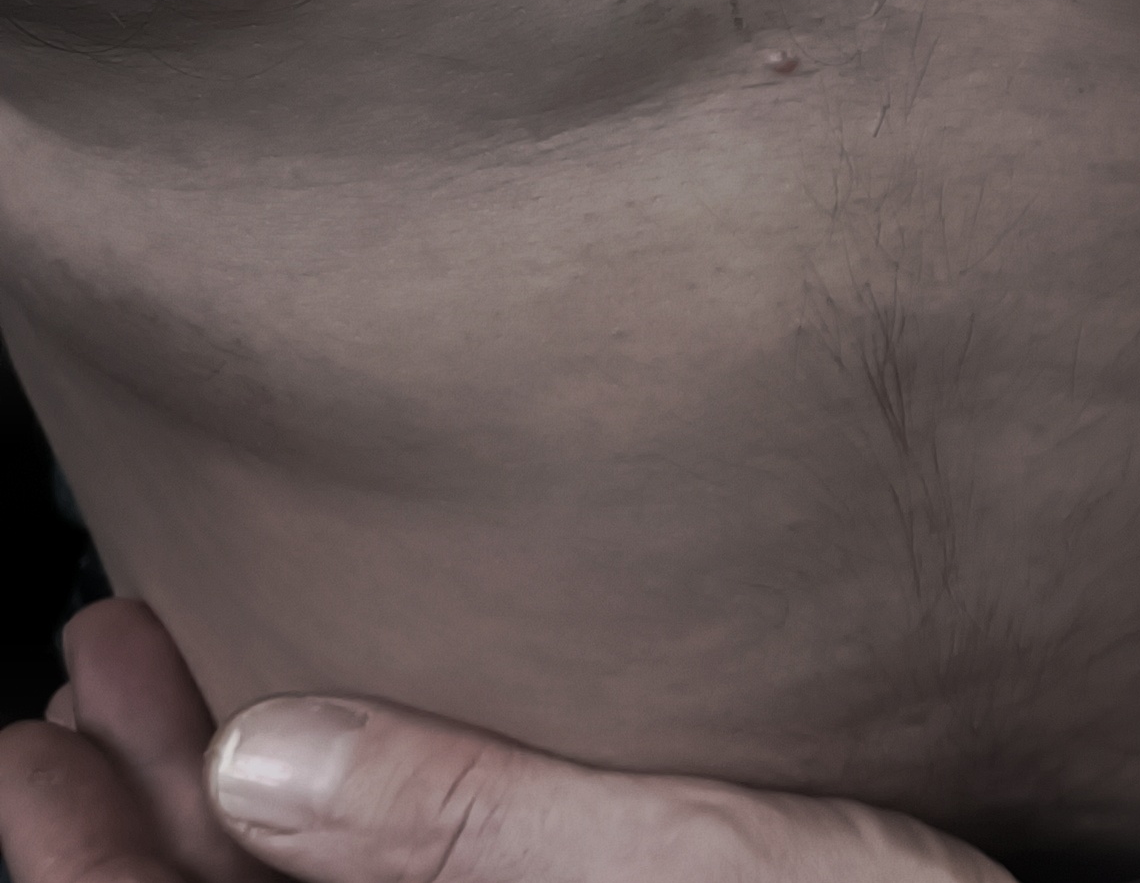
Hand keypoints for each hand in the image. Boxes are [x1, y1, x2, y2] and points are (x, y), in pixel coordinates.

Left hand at [0, 600, 1007, 882]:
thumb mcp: (691, 865)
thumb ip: (473, 829)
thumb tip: (258, 764)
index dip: (88, 872)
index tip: (29, 737)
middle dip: (139, 814)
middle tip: (83, 660)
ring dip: (231, 802)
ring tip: (169, 676)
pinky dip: (340, 823)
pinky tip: (330, 737)